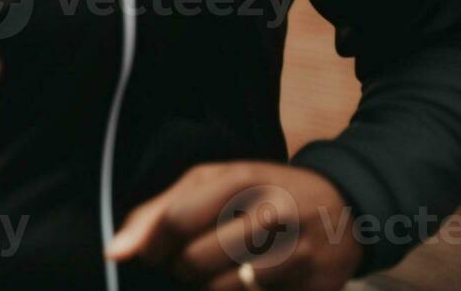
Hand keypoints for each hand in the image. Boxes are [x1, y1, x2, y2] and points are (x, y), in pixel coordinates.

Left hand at [107, 162, 363, 289]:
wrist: (344, 208)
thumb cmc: (262, 193)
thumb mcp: (215, 183)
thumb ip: (162, 210)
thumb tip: (115, 251)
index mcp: (241, 180)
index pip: (177, 219)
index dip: (151, 244)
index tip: (147, 253)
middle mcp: (272, 214)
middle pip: (194, 261)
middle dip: (182, 268)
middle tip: (195, 259)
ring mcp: (296, 254)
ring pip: (220, 290)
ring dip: (209, 288)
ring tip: (222, 269)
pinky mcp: (314, 287)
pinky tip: (249, 281)